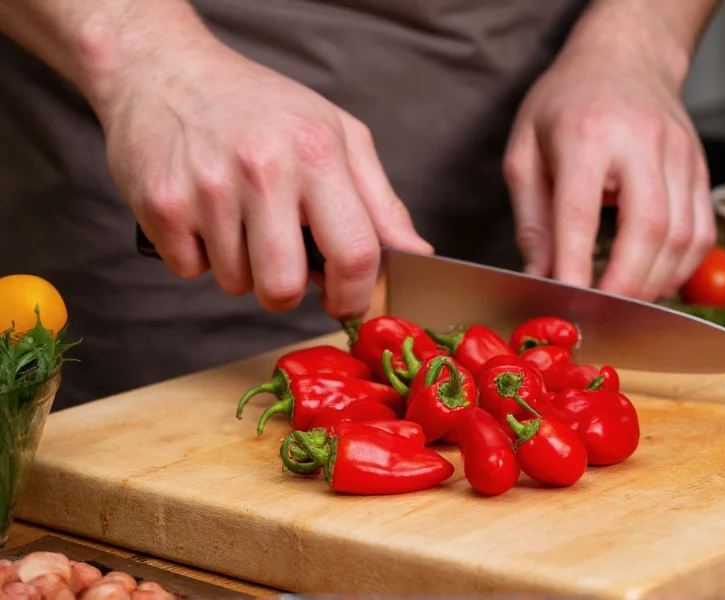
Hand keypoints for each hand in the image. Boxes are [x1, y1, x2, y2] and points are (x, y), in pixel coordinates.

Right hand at [98, 37, 431, 317]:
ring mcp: (206, 188)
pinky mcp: (161, 204)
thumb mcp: (338, 135)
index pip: (354, 253)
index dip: (355, 295)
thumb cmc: (261, 106)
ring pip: (236, 284)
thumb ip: (381, 202)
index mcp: (316, 152)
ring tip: (240, 220)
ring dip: (243, 268)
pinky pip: (192, 270)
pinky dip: (201, 256)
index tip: (346, 301)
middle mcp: (262, 169)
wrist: (165, 71)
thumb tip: (416, 255)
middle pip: (283, 287)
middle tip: (285, 263)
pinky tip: (206, 216)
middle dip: (288, 292)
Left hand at [503, 29, 715, 300]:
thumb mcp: (525, 151)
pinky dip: (680, 267)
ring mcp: (680, 154)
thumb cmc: (566, 104)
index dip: (576, 263)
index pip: (581, 211)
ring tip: (625, 302)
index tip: (566, 301)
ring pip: (682, 236)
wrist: (623, 58)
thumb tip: (541, 275)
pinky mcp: (700, 169)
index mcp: (587, 134)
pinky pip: (702, 231)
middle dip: (626, 284)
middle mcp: (641, 142)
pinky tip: (654, 279)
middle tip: (602, 314)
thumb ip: (532, 218)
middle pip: (648, 228)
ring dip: (654, 282)